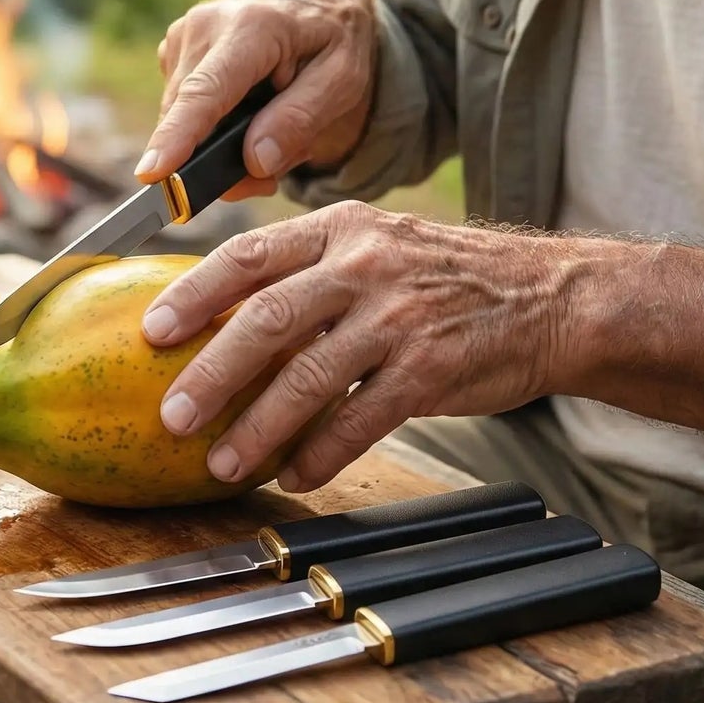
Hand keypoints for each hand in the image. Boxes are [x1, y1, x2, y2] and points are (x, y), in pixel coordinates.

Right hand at [135, 0, 378, 195]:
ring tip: (270, 130)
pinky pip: (181, 107)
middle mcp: (205, 26)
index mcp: (253, 27)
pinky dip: (209, 124)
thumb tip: (255, 161)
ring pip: (181, 117)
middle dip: (221, 160)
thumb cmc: (333, 36)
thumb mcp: (343, 79)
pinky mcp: (174, 48)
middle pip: (189, 116)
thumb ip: (301, 119)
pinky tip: (246, 111)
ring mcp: (183, 35)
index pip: (206, 91)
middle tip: (272, 173)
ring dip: (219, 142)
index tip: (152, 173)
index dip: (177, 136)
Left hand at [141, 203, 569, 491]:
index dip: (195, 295)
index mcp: (340, 228)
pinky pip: (361, 418)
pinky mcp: (432, 367)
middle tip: (172, 413)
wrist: (552, 296)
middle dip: (212, 372)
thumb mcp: (374, 246)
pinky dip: (322, 452)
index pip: (250, 256)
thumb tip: (221, 317)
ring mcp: (400, 316)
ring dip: (259, 426)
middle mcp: (365, 264)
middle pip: (268, 318)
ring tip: (223, 462)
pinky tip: (295, 474)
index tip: (152, 330)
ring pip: (309, 375)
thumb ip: (308, 272)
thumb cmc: (444, 278)